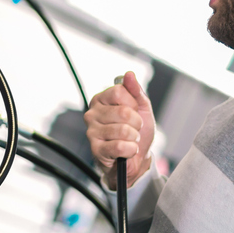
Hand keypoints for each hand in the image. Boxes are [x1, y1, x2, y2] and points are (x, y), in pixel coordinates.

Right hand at [84, 71, 153, 189]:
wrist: (137, 158)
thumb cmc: (136, 131)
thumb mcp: (141, 108)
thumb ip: (135, 91)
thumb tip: (128, 74)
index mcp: (101, 100)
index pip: (120, 92)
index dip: (134, 103)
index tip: (134, 111)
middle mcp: (92, 114)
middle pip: (123, 112)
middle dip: (137, 123)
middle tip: (134, 129)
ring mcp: (92, 132)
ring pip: (123, 130)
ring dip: (134, 137)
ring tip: (130, 140)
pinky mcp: (96, 150)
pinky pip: (120, 146)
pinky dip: (131, 150)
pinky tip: (127, 150)